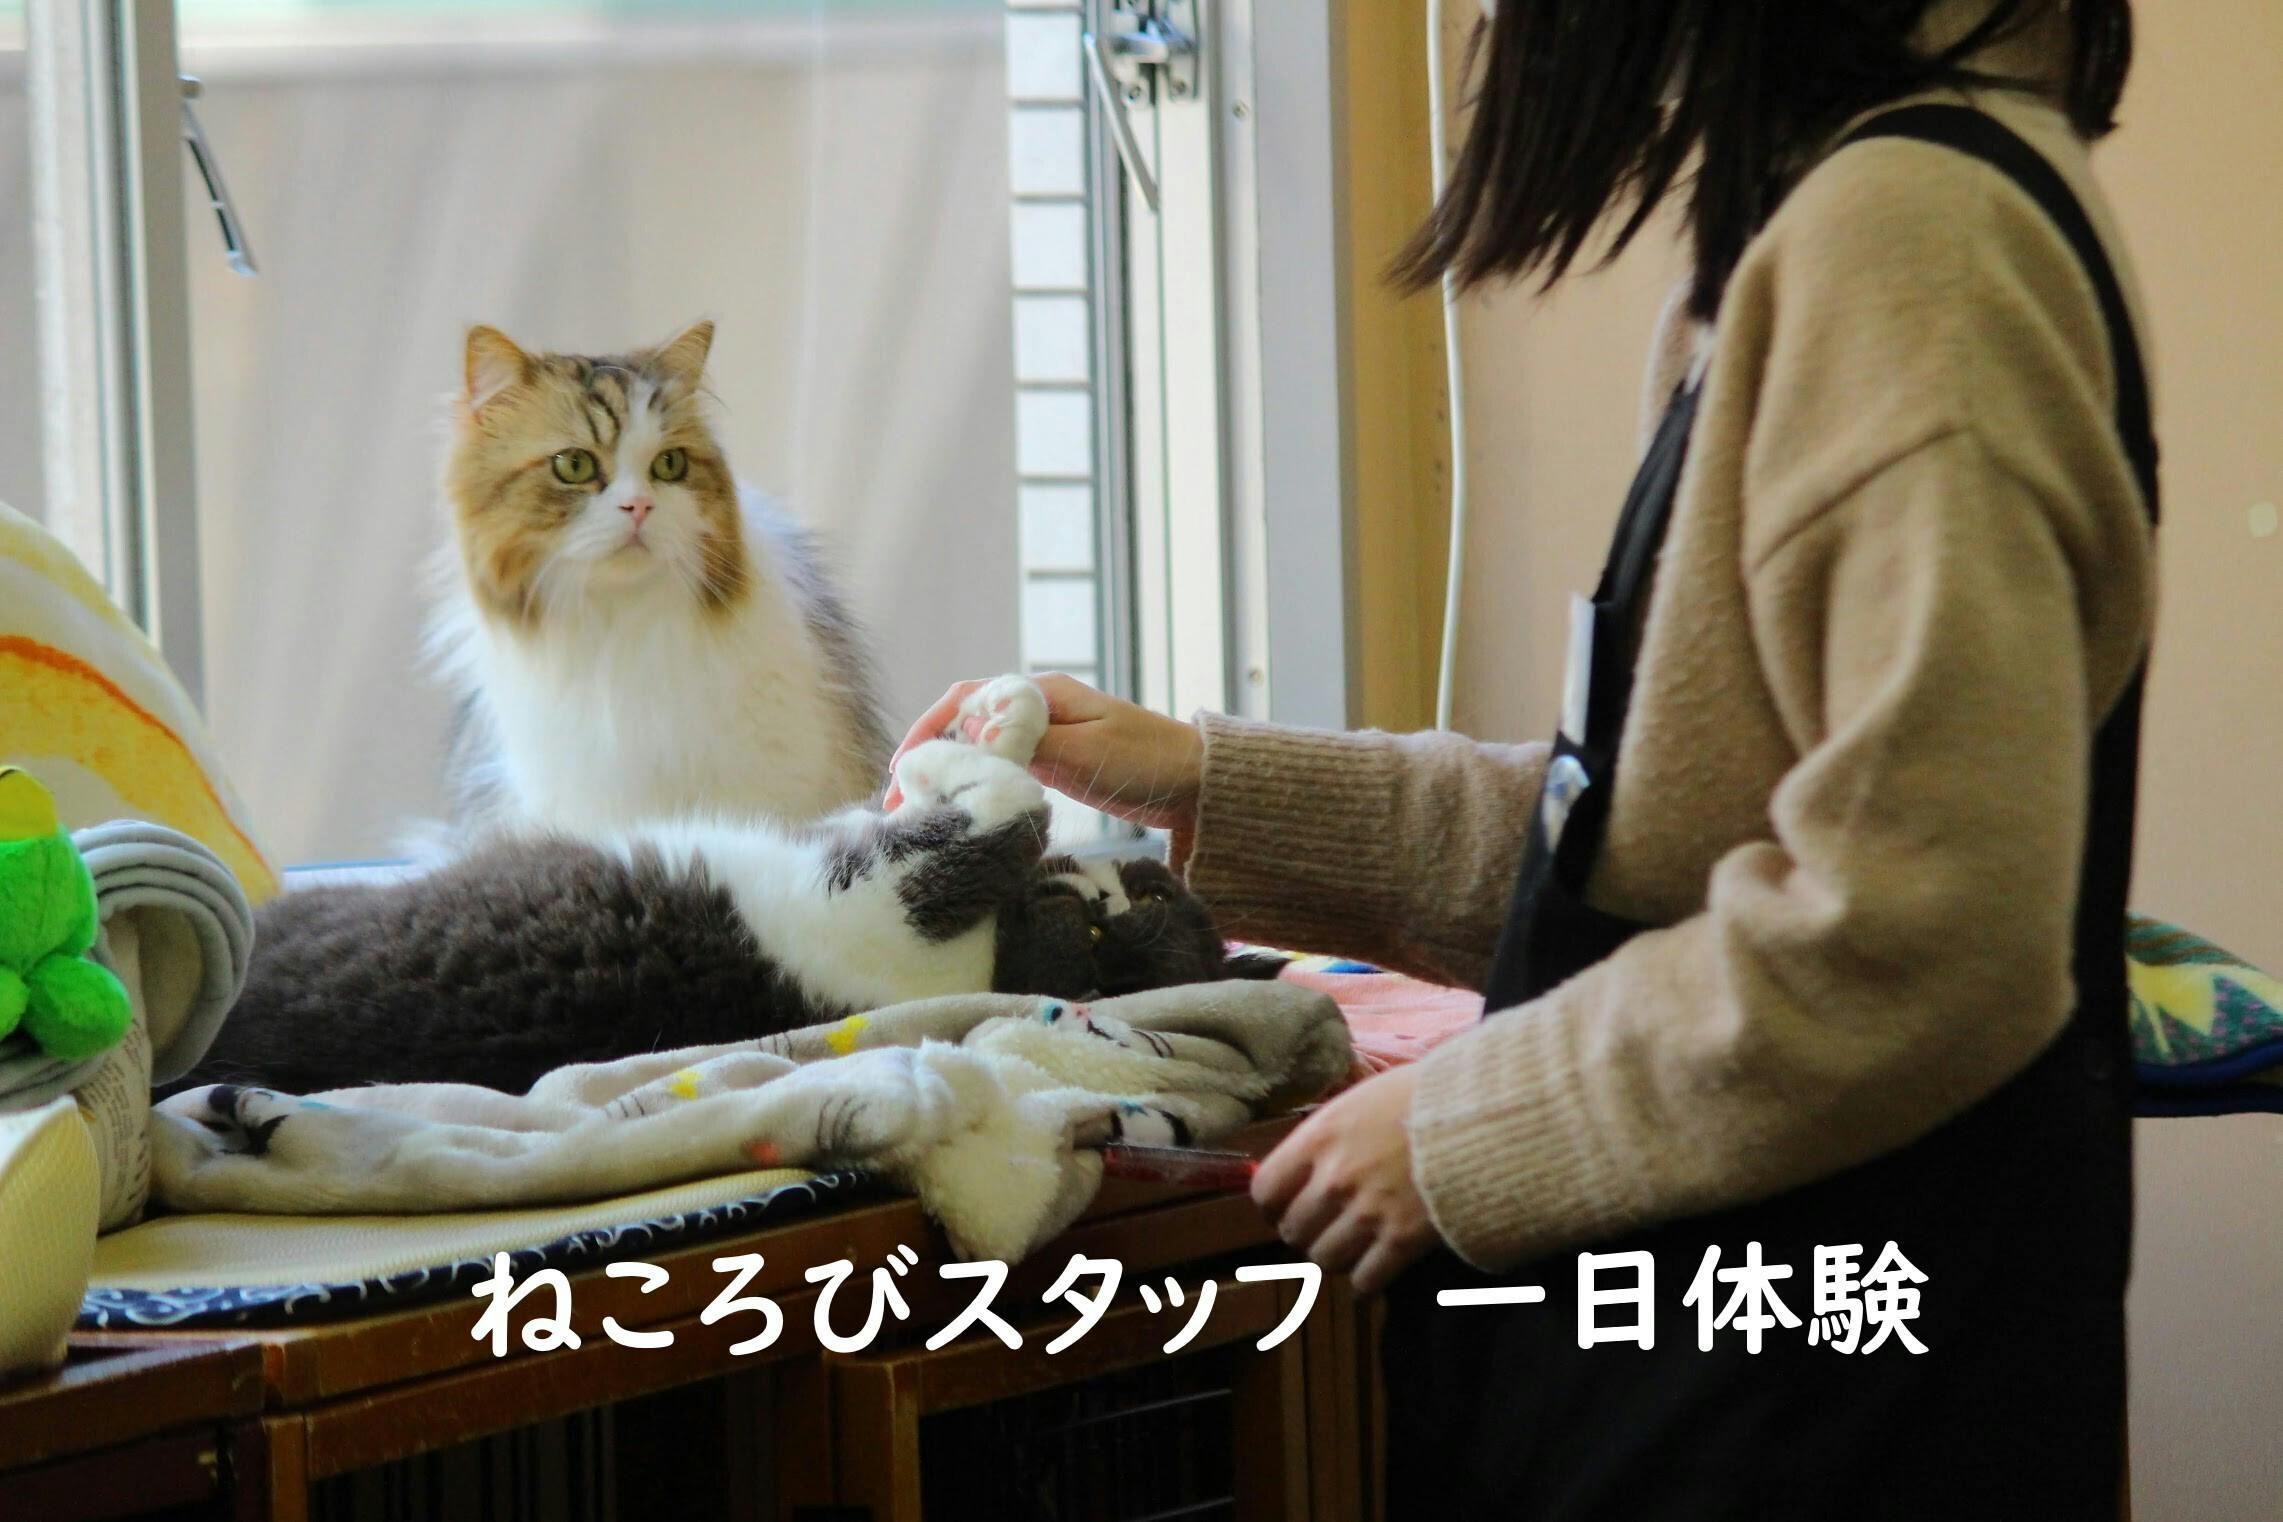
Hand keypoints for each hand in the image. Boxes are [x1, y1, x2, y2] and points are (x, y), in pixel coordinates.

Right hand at [883, 672, 1203, 832]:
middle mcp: (1039, 708)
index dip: (931, 728)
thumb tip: (975, 740)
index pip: (969, 700)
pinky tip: (959, 806)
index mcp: (1044, 695)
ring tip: (919, 807)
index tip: (905, 762)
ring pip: (981, 747)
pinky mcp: (1054, 760)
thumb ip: (1032, 744)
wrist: (1194, 780)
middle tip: (900, 798)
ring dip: (949, 771)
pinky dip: (975, 781)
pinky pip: (1002, 764)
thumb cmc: (1148, 761)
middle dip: (930, 755)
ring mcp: (1046, 734)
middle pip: (967, 724)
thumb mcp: (1087, 754)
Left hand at [1251, 1065, 1441, 1295]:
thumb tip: (1306, 1161)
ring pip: (1324, 1260)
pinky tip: (1373, 1275)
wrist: (1485, 1113)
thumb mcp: (1364, 1098)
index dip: (1272, 1205)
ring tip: (1351, 1247)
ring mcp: (1368, 1212)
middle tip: (1324, 1228)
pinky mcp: (1402, 1241)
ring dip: (1334, 1257)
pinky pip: (1364, 1281)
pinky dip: (1365, 1284)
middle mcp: (1335, 1178)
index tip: (1283, 1208)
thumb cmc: (1426, 1096)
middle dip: (1306, 1232)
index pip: (1265, 1189)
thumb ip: (1330, 1133)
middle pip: (1293, 1230)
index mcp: (1320, 1138)